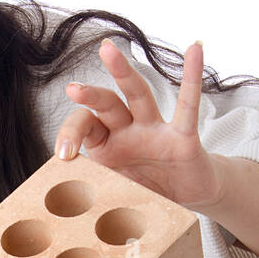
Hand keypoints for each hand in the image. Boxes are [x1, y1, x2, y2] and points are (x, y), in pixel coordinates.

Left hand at [54, 38, 223, 210]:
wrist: (190, 196)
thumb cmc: (152, 190)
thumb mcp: (121, 196)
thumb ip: (101, 192)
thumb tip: (72, 208)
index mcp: (108, 146)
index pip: (86, 127)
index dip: (71, 136)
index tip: (63, 155)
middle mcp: (129, 132)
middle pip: (107, 105)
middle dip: (90, 96)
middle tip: (72, 88)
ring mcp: (155, 130)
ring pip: (138, 96)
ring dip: (123, 73)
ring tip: (107, 49)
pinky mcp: (183, 136)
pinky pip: (187, 106)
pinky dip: (191, 78)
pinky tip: (195, 49)